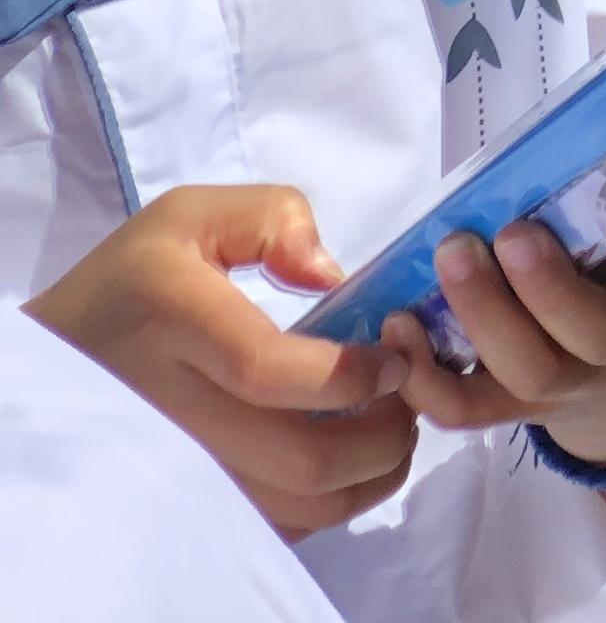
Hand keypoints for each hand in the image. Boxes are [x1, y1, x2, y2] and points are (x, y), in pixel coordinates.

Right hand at [26, 187, 418, 538]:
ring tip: (388, 426)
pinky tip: (348, 460)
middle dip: (381, 433)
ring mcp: (177, 471)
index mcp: (174, 322)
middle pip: (296, 459)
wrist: (60, 360)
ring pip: (292, 509)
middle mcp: (172, 409)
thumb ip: (273, 219)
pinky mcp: (187, 505)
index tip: (394, 357)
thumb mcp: (191, 216)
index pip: (266, 370)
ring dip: (366, 476)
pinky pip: (272, 528)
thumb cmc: (136, 283)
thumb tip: (328, 275)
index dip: (349, 374)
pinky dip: (328, 504)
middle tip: (406, 394)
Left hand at [381, 148, 605, 481]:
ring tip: (452, 253)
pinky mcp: (511, 406)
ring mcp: (568, 386)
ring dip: (482, 317)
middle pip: (595, 336)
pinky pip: (463, 409)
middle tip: (512, 231)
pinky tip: (399, 321)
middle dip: (548, 289)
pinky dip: (422, 377)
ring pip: (522, 374)